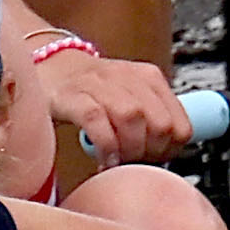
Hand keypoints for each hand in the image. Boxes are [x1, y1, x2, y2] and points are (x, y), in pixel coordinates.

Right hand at [13, 38, 192, 174]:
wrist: (49, 67)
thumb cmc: (92, 91)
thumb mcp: (131, 98)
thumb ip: (151, 121)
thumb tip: (167, 155)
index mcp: (149, 79)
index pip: (180, 124)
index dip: (169, 151)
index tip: (153, 160)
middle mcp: (127, 77)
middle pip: (159, 123)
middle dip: (149, 152)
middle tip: (134, 163)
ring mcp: (98, 84)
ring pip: (132, 118)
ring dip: (128, 149)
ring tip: (119, 162)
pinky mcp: (71, 96)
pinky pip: (96, 121)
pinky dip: (104, 146)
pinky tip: (102, 159)